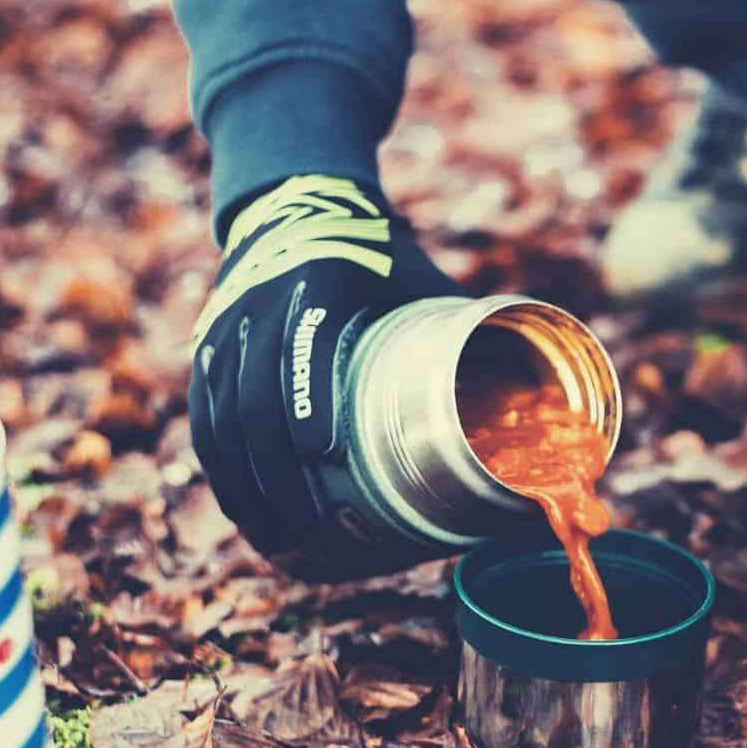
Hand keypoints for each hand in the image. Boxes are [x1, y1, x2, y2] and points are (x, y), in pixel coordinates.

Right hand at [187, 174, 465, 567]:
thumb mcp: (423, 282)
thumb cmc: (381, 259)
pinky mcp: (206, 353)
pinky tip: (247, 515)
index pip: (305, 340)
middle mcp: (260, 305)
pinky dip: (224, 472)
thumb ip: (471, 336)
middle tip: (312, 529)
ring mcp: (225, 330)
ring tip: (278, 542)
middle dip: (277, 471)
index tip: (322, 450)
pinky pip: (205, 420)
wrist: (299, 204)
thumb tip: (541, 409)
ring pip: (222, 418)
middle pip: (253, 397)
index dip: (308, 395)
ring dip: (247, 486)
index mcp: (320, 280)